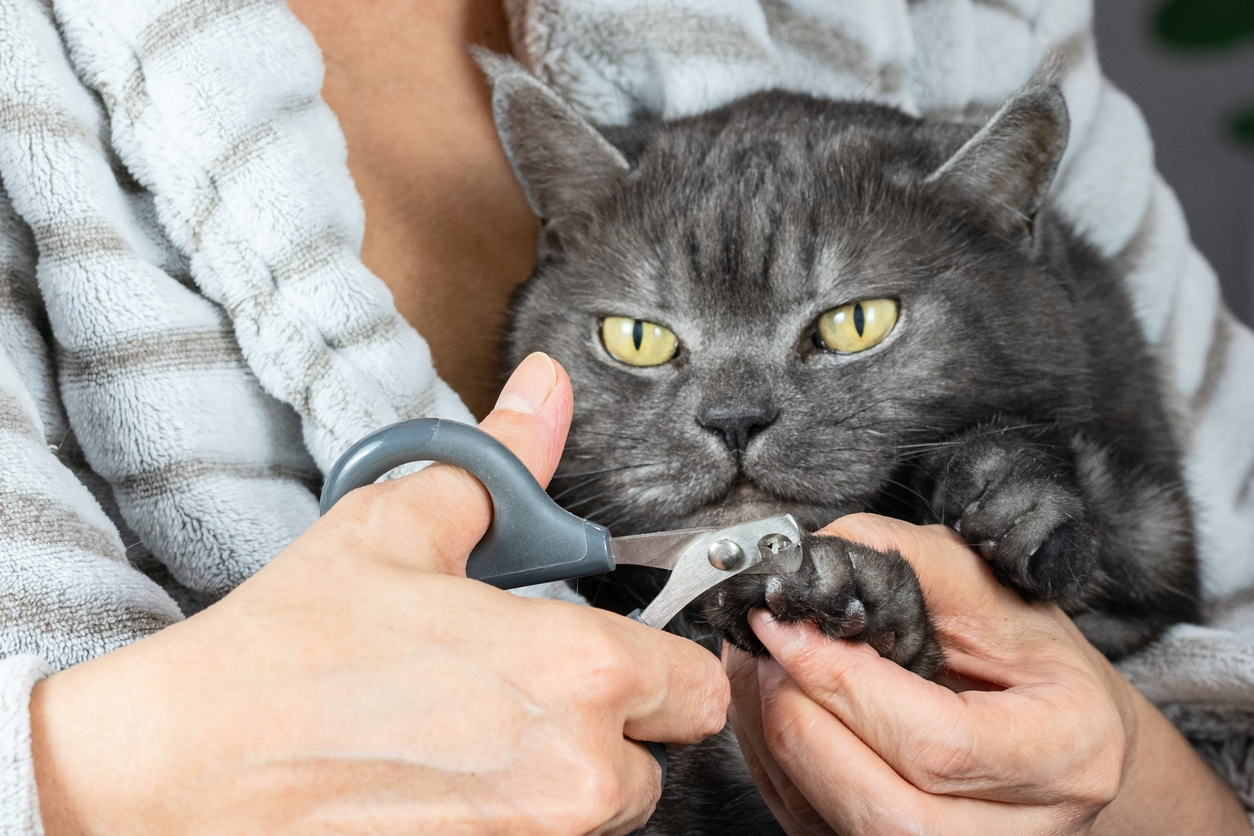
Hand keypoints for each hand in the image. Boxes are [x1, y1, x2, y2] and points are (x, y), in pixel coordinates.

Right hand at [31, 353, 728, 835]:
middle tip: (527, 688)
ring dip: (562, 774)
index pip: (699, 685)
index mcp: (579, 670)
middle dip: (612, 723)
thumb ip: (502, 462)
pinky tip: (445, 778)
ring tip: (473, 732)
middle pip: (657, 754)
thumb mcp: (400, 526)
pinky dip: (513, 814)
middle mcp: (576, 771)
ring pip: (600, 808)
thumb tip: (545, 392)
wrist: (187, 765)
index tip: (616, 654)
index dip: (661, 662)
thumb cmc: (290, 651)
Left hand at [726, 513, 1248, 835]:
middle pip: (885, 809)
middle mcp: (1019, 828)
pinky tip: (769, 703)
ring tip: (761, 667)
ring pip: (842, 827)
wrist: (1063, 730)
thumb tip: (818, 559)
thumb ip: (910, 565)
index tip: (786, 626)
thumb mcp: (992, 591)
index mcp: (1065, 753)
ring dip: (776, 740)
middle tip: (763, 647)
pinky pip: (814, 824)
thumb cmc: (1030, 658)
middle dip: (800, 719)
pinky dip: (774, 762)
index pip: (937, 743)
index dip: (844, 685)